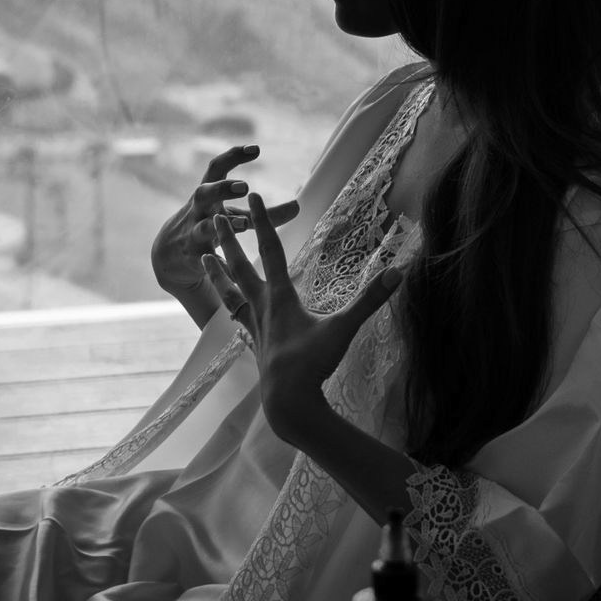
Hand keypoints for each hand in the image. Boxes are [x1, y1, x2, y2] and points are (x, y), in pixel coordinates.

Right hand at [152, 145, 299, 326]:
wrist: (170, 254)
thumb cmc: (209, 225)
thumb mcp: (233, 215)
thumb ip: (264, 213)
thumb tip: (298, 206)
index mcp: (208, 193)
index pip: (217, 168)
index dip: (233, 156)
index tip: (256, 149)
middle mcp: (198, 210)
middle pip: (204, 193)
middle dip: (222, 189)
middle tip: (245, 186)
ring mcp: (193, 232)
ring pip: (203, 227)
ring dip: (222, 225)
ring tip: (243, 224)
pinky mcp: (193, 256)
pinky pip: (204, 258)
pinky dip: (216, 261)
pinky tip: (229, 264)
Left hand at [202, 192, 408, 436]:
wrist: (289, 403)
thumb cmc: (313, 364)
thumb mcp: (344, 329)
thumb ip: (369, 300)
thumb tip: (397, 272)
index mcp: (281, 297)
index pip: (271, 250)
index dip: (263, 222)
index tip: (253, 197)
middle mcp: (262, 307)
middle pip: (240, 266)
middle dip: (228, 240)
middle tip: (213, 219)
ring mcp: (255, 326)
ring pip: (231, 291)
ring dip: (217, 272)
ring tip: (203, 257)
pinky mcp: (255, 344)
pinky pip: (238, 318)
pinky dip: (231, 306)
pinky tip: (229, 305)